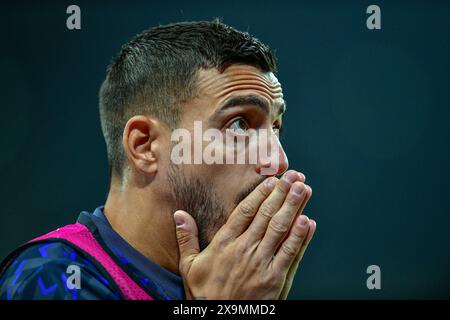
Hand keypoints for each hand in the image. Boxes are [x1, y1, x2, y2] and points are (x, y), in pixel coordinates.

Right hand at [173, 170, 315, 298]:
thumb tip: (179, 214)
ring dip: (294, 207)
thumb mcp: (189, 266)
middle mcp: (245, 249)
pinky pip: (291, 253)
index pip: (246, 212)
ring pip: (281, 229)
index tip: (271, 180)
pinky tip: (308, 221)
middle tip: (293, 176)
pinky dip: (301, 237)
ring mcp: (262, 264)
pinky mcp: (276, 279)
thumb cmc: (205, 294)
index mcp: (225, 244)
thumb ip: (187, 238)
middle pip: (267, 215)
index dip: (260, 194)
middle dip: (282, 193)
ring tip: (304, 189)